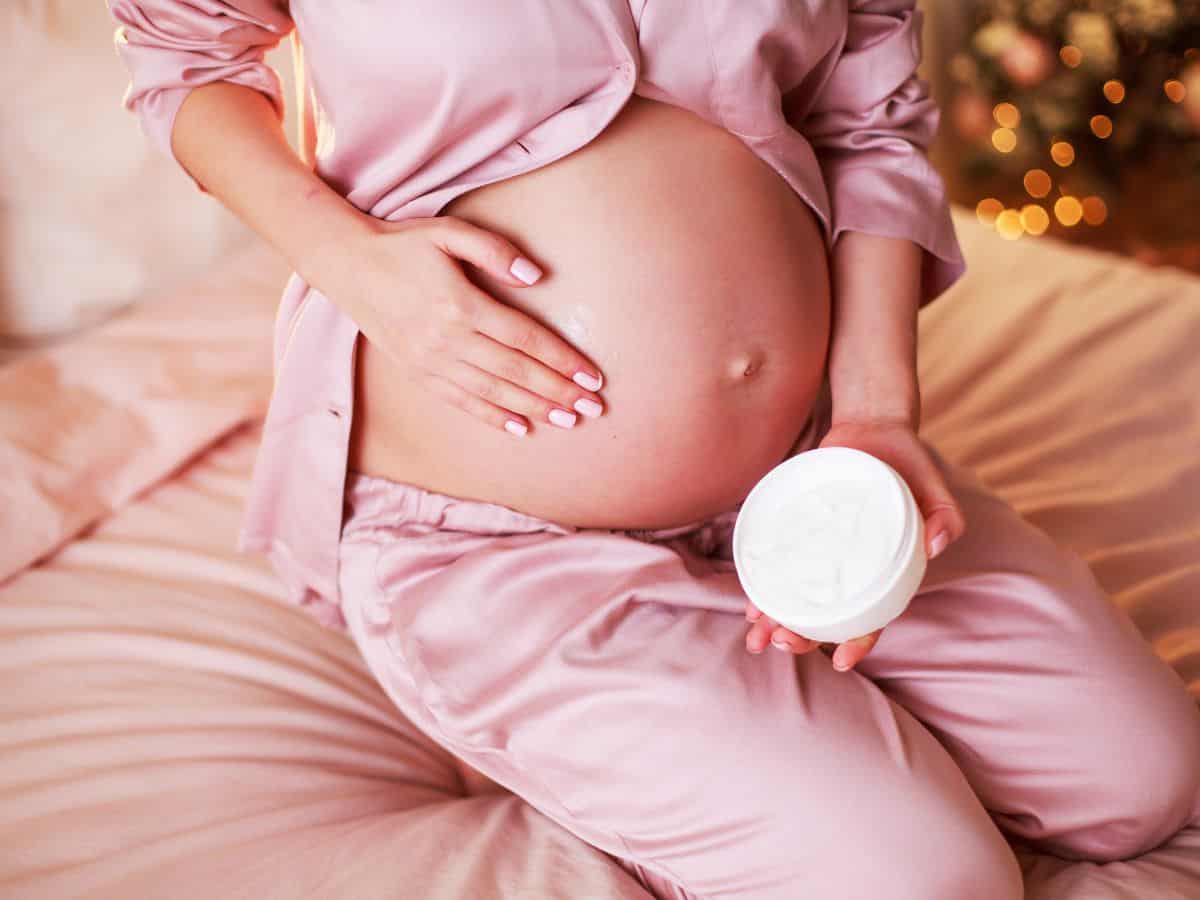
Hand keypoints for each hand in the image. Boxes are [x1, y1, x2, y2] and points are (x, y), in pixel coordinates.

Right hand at [311, 213, 605, 435]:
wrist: (346, 265)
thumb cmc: (402, 244)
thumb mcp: (448, 233)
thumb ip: (495, 251)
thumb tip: (536, 276)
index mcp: (461, 305)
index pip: (525, 339)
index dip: (562, 359)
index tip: (593, 376)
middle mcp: (447, 340)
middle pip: (515, 372)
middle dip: (558, 391)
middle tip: (593, 408)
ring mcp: (430, 361)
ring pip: (492, 392)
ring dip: (533, 408)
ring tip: (567, 420)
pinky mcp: (417, 373)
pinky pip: (461, 402)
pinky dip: (492, 417)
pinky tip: (520, 427)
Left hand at [744, 417, 965, 670]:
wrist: (873, 427)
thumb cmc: (909, 462)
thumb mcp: (932, 484)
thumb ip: (944, 513)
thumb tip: (936, 543)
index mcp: (885, 571)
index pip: (873, 616)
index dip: (858, 641)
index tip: (841, 662)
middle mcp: (851, 569)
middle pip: (828, 616)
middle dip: (804, 636)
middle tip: (782, 643)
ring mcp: (824, 553)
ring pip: (799, 598)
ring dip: (776, 621)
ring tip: (755, 636)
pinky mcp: (801, 533)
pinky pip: (780, 565)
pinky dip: (764, 586)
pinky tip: (749, 603)